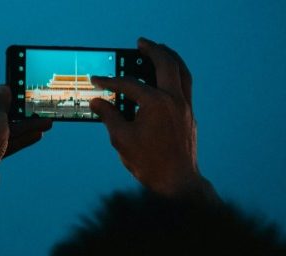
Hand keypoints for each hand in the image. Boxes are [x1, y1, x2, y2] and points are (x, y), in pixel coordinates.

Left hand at [0, 86, 51, 176]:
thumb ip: (1, 103)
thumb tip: (3, 89)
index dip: (8, 97)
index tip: (24, 95)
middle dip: (20, 115)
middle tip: (38, 112)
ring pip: (2, 130)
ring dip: (23, 127)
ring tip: (45, 124)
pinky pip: (1, 142)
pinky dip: (17, 139)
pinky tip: (35, 135)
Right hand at [90, 38, 205, 196]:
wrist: (177, 181)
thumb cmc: (149, 162)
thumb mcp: (121, 139)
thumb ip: (109, 116)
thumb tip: (97, 102)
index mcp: (155, 103)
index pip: (129, 85)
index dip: (109, 81)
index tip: (96, 80)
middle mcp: (174, 99)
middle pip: (166, 64)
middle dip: (152, 51)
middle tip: (140, 44)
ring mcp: (185, 106)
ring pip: (182, 71)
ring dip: (170, 57)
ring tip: (158, 49)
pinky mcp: (189, 114)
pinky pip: (185, 84)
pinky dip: (177, 73)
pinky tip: (167, 75)